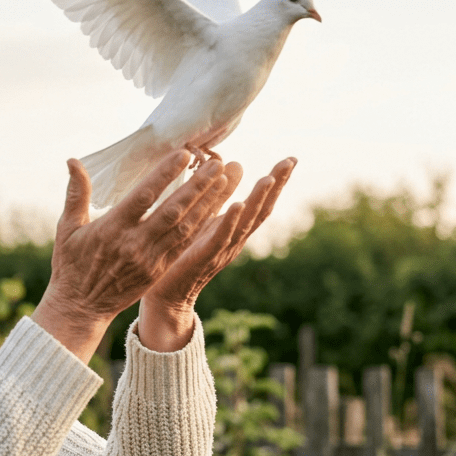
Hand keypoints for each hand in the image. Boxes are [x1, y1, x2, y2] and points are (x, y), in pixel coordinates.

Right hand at [31, 150, 233, 361]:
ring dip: (206, 204)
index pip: (143, 196)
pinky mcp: (158, 270)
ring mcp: (150, 259)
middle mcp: (134, 244)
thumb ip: (76, 194)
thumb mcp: (67, 228)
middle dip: (197, 186)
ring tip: (223, 181)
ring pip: (184, 227)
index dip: (164, 175)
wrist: (80, 308)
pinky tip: (215, 210)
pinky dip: (201, 226)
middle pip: (172, 210)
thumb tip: (73, 160)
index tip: (182, 155)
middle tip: (216, 164)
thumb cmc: (71, 265)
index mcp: (112, 229)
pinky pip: (184, 244)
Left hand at [137, 157, 296, 350]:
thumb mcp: (202, 220)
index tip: (290, 159)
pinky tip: (237, 204)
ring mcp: (220, 250)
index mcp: (233, 231)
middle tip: (290, 161)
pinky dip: (230, 222)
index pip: (259, 204)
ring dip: (257, 200)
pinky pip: (220, 238)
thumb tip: (236, 163)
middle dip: (276, 186)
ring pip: (245, 223)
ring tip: (269, 177)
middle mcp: (233, 241)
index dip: (276, 183)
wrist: (165, 295)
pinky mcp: (203, 258)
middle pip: (260, 210)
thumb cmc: (181, 255)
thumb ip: (218, 196)